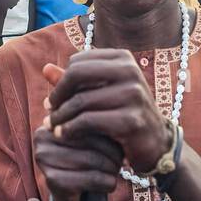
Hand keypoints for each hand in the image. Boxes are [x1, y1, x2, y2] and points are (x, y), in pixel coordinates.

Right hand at [32, 121, 122, 200]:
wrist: (69, 200)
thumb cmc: (83, 165)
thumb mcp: (88, 142)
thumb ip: (96, 128)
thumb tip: (117, 126)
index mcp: (50, 124)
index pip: (88, 124)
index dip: (109, 134)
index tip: (121, 144)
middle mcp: (42, 138)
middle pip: (90, 141)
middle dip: (112, 152)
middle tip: (121, 161)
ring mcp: (44, 160)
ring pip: (93, 160)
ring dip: (112, 168)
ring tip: (116, 171)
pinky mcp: (53, 181)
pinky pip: (92, 178)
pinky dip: (108, 182)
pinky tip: (109, 184)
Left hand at [44, 53, 169, 172]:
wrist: (155, 141)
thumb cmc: (122, 113)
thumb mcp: (100, 92)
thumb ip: (74, 81)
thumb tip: (45, 68)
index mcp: (123, 59)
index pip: (78, 62)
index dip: (61, 81)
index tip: (54, 99)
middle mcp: (131, 71)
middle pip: (77, 74)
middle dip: (58, 94)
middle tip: (49, 110)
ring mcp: (134, 94)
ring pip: (80, 100)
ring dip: (60, 116)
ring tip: (52, 126)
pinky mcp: (131, 120)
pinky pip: (89, 121)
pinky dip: (70, 129)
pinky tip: (63, 135)